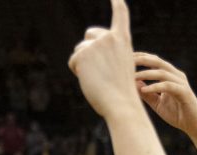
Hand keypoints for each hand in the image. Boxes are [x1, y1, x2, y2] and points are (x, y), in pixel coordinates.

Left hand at [68, 0, 140, 120]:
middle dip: (88, 48)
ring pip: (80, 51)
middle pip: (89, 35)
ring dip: (83, 65)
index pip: (120, 15)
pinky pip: (73, 61)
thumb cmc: (122, 91)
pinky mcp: (82, 53)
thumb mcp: (120, 67)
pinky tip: (90, 80)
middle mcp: (109, 38)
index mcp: (122, 40)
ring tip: (98, 79)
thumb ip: (108, 55)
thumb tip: (86, 55)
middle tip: (99, 70)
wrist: (120, 103)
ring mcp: (95, 44)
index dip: (117, 3)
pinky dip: (78, 72)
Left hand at [134, 52, 196, 137]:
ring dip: (146, 73)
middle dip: (141, 60)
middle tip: (126, 61)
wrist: (195, 126)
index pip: (153, 60)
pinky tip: (144, 90)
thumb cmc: (177, 114)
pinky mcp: (185, 92)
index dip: (139, 57)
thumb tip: (132, 84)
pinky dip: (155, 87)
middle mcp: (176, 75)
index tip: (123, 57)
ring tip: (132, 77)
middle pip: (157, 61)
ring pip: (162, 72)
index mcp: (170, 75)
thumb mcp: (157, 103)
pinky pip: (168, 86)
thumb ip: (147, 93)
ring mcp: (181, 83)